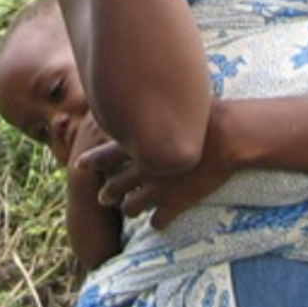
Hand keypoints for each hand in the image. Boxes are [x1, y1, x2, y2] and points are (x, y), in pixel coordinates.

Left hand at [76, 103, 238, 228]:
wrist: (228, 136)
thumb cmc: (206, 113)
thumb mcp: (175, 104)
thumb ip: (158, 105)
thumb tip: (151, 84)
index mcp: (141, 144)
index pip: (106, 154)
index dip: (91, 162)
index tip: (79, 166)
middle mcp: (144, 168)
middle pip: (114, 186)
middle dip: (107, 193)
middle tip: (103, 197)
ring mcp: (158, 188)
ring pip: (132, 207)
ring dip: (130, 209)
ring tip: (130, 210)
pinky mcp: (176, 203)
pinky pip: (159, 221)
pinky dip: (157, 222)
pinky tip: (158, 222)